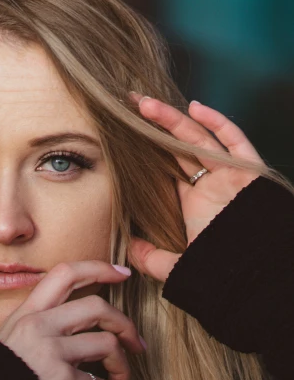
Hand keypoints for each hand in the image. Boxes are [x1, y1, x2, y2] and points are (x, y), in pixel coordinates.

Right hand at [0, 261, 145, 379]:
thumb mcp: (8, 339)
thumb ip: (35, 325)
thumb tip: (69, 320)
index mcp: (27, 312)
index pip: (65, 273)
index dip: (98, 268)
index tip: (122, 274)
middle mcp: (39, 325)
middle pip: (98, 307)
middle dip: (125, 324)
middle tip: (135, 344)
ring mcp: (51, 351)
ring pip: (108, 344)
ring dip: (122, 368)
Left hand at [127, 94, 265, 281]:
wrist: (254, 276)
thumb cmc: (220, 273)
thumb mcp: (178, 267)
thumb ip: (152, 258)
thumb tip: (128, 247)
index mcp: (195, 202)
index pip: (167, 168)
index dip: (147, 150)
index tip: (124, 134)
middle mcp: (211, 185)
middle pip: (178, 147)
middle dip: (155, 125)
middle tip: (129, 105)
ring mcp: (230, 177)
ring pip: (199, 140)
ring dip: (173, 120)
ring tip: (145, 104)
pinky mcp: (249, 173)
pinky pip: (235, 143)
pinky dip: (218, 124)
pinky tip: (194, 108)